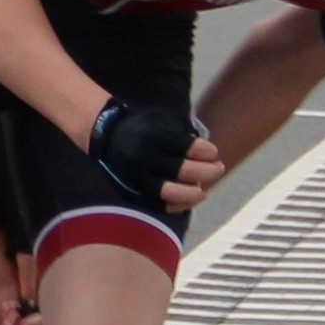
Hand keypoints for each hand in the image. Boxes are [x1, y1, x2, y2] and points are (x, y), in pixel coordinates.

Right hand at [88, 98, 225, 208]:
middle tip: (219, 168)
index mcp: (153, 137)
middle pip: (184, 170)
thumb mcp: (162, 118)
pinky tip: (191, 197)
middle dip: (209, 171)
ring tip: (203, 190)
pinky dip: (180, 204)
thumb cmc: (144, 126)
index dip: (208, 151)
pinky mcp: (133, 191)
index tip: (212, 152)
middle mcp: (144, 158)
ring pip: (171, 193)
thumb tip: (210, 155)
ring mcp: (137, 177)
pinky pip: (160, 205)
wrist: (105, 135)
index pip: (190, 147)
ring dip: (194, 193)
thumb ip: (185, 133)